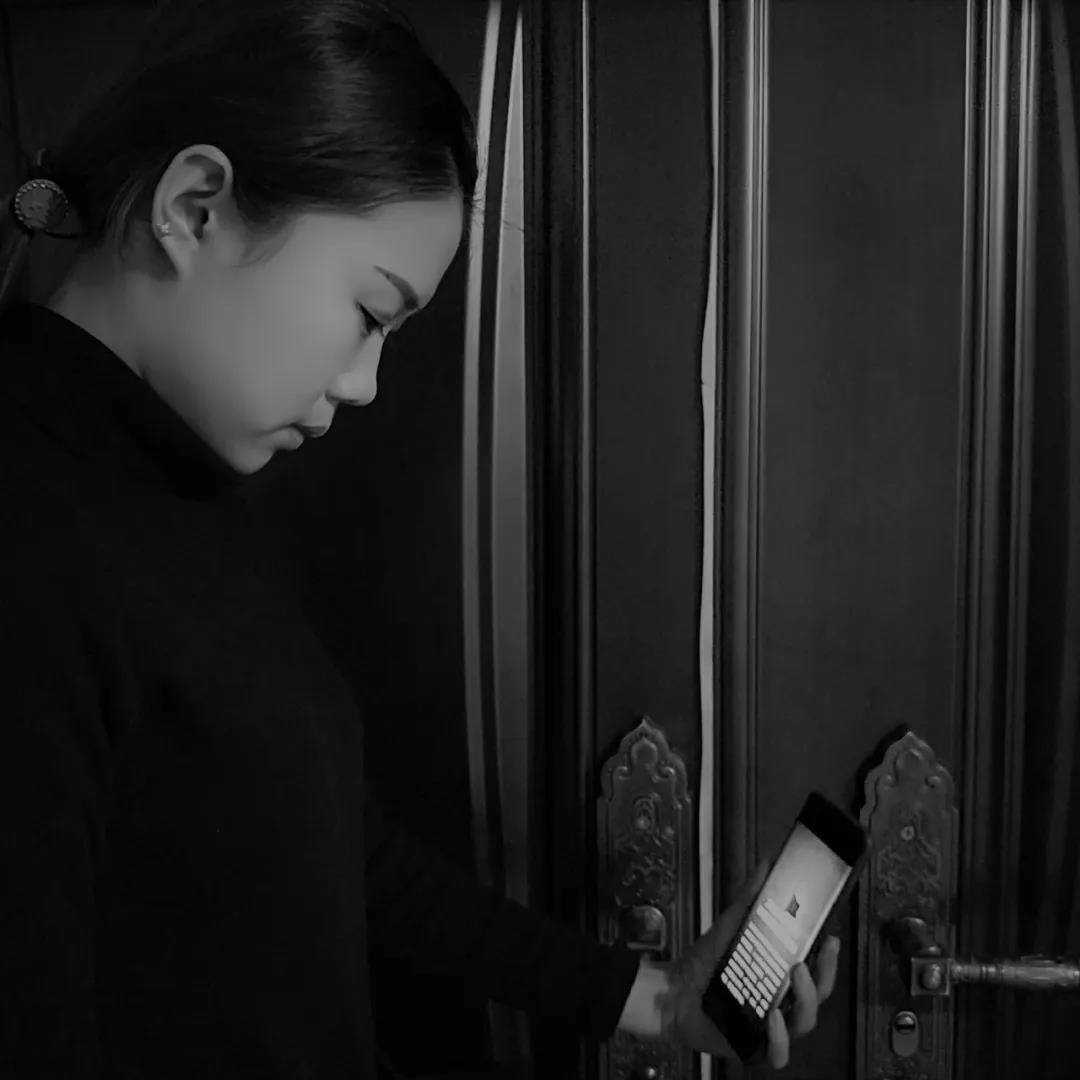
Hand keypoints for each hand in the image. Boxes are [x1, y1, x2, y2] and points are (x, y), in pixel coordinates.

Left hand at [618, 859, 839, 1067]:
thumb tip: (766, 864)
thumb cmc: (706, 962)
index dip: (829, 960)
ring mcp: (770, 1028)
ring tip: (794, 977)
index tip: (830, 938)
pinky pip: (777, 1054)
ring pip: (804, 1024)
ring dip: (806, 1002)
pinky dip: (780, 1039)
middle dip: (824, 978)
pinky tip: (774, 1018)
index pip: (817, 972)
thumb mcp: (731, 926)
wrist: (673, 991)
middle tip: (812, 958)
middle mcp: (782, 1003)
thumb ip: (750, 898)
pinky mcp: (753, 1047)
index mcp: (781, 978)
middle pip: (818, 998)